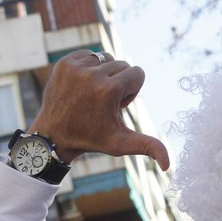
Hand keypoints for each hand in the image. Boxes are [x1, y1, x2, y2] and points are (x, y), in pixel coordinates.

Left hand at [28, 50, 169, 168]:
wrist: (53, 134)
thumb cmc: (91, 139)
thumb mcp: (121, 144)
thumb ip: (148, 147)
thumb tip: (168, 165)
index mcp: (109, 90)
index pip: (137, 73)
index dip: (131, 91)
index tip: (116, 106)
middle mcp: (92, 74)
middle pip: (123, 65)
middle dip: (119, 83)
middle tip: (103, 103)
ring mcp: (76, 67)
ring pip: (107, 58)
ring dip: (105, 74)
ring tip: (93, 94)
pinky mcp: (64, 62)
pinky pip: (89, 55)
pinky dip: (90, 68)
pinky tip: (83, 86)